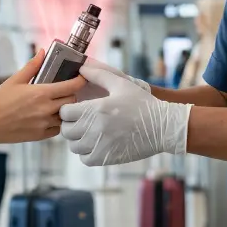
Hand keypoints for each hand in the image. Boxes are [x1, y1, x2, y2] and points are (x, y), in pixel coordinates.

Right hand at [0, 49, 85, 145]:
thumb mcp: (14, 80)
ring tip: (58, 104)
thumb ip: (32, 66)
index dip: (80, 81)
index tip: (82, 77)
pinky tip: (50, 116)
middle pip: (72, 101)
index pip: (71, 87)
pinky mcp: (41, 135)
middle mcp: (46, 109)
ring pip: (66, 116)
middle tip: (67, 90)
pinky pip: (58, 129)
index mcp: (41, 93)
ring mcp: (44, 124)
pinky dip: (57, 122)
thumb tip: (42, 52)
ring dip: (65, 109)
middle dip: (72, 94)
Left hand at [59, 65, 191, 166]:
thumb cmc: (142, 104)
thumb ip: (99, 75)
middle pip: (66, 130)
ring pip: (73, 146)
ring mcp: (100, 145)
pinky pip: (85, 159)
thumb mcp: (121, 84)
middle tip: (79, 120)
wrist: (161, 127)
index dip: (67, 109)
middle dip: (70, 124)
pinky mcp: (107, 158)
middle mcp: (94, 128)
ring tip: (87, 132)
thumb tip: (82, 68)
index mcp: (95, 109)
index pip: (65, 112)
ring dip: (77, 139)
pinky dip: (86, 153)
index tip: (74, 108)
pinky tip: (95, 144)